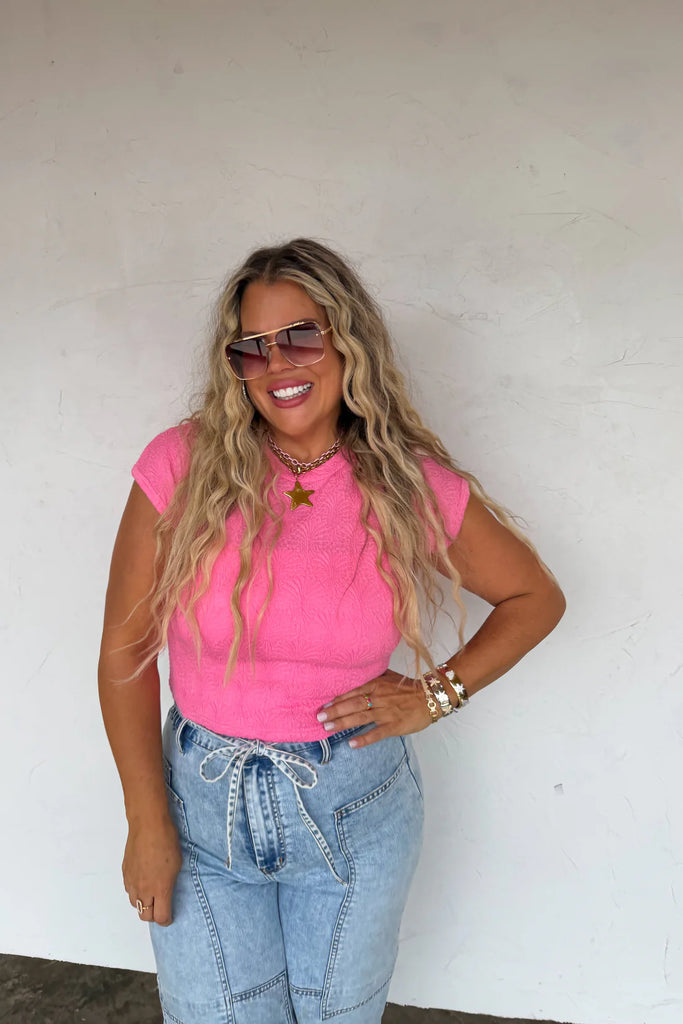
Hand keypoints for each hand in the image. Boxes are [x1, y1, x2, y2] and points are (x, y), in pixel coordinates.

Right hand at [123, 815, 181, 926]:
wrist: (148, 825)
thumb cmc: (167, 841)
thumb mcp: (177, 865)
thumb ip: (170, 883)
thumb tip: (166, 891)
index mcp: (160, 888)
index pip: (161, 917)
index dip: (166, 920)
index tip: (169, 917)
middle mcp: (144, 889)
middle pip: (145, 915)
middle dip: (153, 915)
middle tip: (160, 908)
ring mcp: (132, 881)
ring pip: (135, 904)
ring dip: (143, 903)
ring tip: (151, 894)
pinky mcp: (125, 873)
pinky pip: (129, 890)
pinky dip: (135, 891)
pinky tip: (142, 882)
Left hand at [317, 669, 432, 747]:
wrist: (432, 697)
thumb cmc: (408, 688)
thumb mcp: (390, 677)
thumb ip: (373, 677)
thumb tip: (354, 676)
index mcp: (377, 684)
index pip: (353, 691)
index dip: (337, 698)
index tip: (323, 704)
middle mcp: (379, 697)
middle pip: (353, 704)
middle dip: (335, 711)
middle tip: (319, 717)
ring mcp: (386, 712)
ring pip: (361, 717)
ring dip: (343, 723)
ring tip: (328, 728)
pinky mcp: (394, 726)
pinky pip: (377, 733)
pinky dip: (364, 739)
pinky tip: (352, 744)